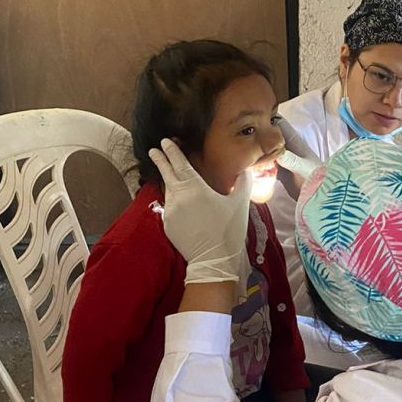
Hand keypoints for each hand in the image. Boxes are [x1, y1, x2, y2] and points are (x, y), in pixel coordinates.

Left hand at [149, 139, 251, 283]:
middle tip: (154, 149)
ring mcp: (170, 211)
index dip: (172, 151)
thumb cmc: (229, 230)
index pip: (180, 164)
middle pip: (166, 173)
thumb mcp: (240, 204)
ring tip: (169, 173)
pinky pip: (169, 207)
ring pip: (168, 190)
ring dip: (168, 180)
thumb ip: (243, 183)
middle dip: (160, 159)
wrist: (214, 260)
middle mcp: (178, 196)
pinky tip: (180, 202)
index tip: (165, 141)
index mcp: (195, 188)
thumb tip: (246, 169)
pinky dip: (173, 200)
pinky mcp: (167, 224)